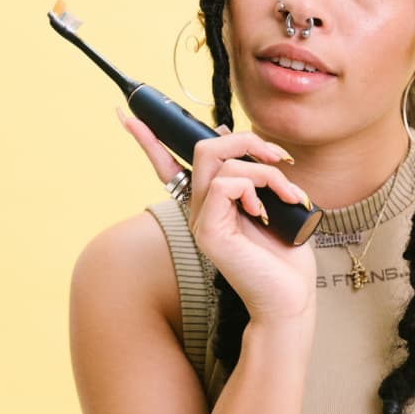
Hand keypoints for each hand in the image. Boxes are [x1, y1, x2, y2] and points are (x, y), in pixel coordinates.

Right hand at [117, 108, 316, 324]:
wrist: (289, 297)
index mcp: (209, 203)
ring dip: (265, 171)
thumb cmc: (284, 257)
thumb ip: (251, 173)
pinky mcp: (208, 232)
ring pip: (217, 161)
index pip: (168, 165)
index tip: (125, 116)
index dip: (149, 139)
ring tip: (289, 196)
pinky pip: (224, 184)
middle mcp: (199, 210)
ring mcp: (200, 221)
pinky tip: (266, 212)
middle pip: (203, 148)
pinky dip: (255, 186)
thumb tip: (227, 132)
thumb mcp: (273, 202)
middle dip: (245, 140)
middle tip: (278, 157)